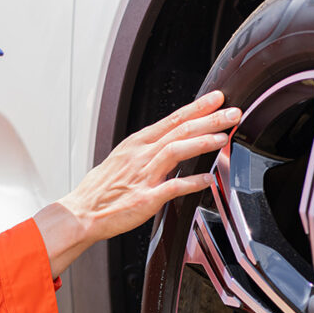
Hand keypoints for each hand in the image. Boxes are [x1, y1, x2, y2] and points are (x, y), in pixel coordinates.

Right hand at [34, 91, 240, 275]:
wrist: (81, 213)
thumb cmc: (100, 190)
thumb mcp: (122, 160)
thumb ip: (146, 152)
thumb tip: (167, 145)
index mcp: (136, 144)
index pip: (172, 119)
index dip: (197, 107)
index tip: (217, 99)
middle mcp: (141, 156)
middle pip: (179, 130)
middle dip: (209, 119)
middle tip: (232, 112)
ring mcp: (143, 176)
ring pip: (176, 151)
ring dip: (202, 142)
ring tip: (223, 137)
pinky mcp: (145, 199)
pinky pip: (172, 187)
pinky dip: (191, 182)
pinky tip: (207, 179)